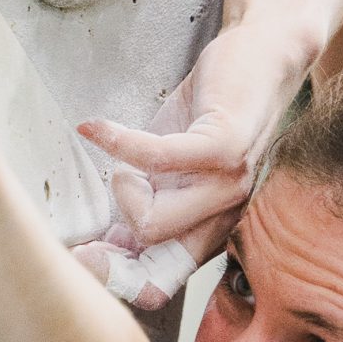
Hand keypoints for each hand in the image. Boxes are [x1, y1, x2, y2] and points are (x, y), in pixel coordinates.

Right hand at [74, 24, 302, 309]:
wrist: (262, 57)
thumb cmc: (210, 113)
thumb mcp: (169, 169)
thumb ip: (143, 206)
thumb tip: (101, 245)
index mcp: (208, 230)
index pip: (160, 284)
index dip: (114, 278)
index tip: (80, 256)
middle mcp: (224, 217)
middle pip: (150, 251)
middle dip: (114, 222)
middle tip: (114, 181)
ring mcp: (229, 185)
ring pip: (154, 221)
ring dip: (122, 184)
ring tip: (122, 151)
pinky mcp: (225, 146)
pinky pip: (156, 159)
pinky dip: (118, 142)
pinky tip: (95, 127)